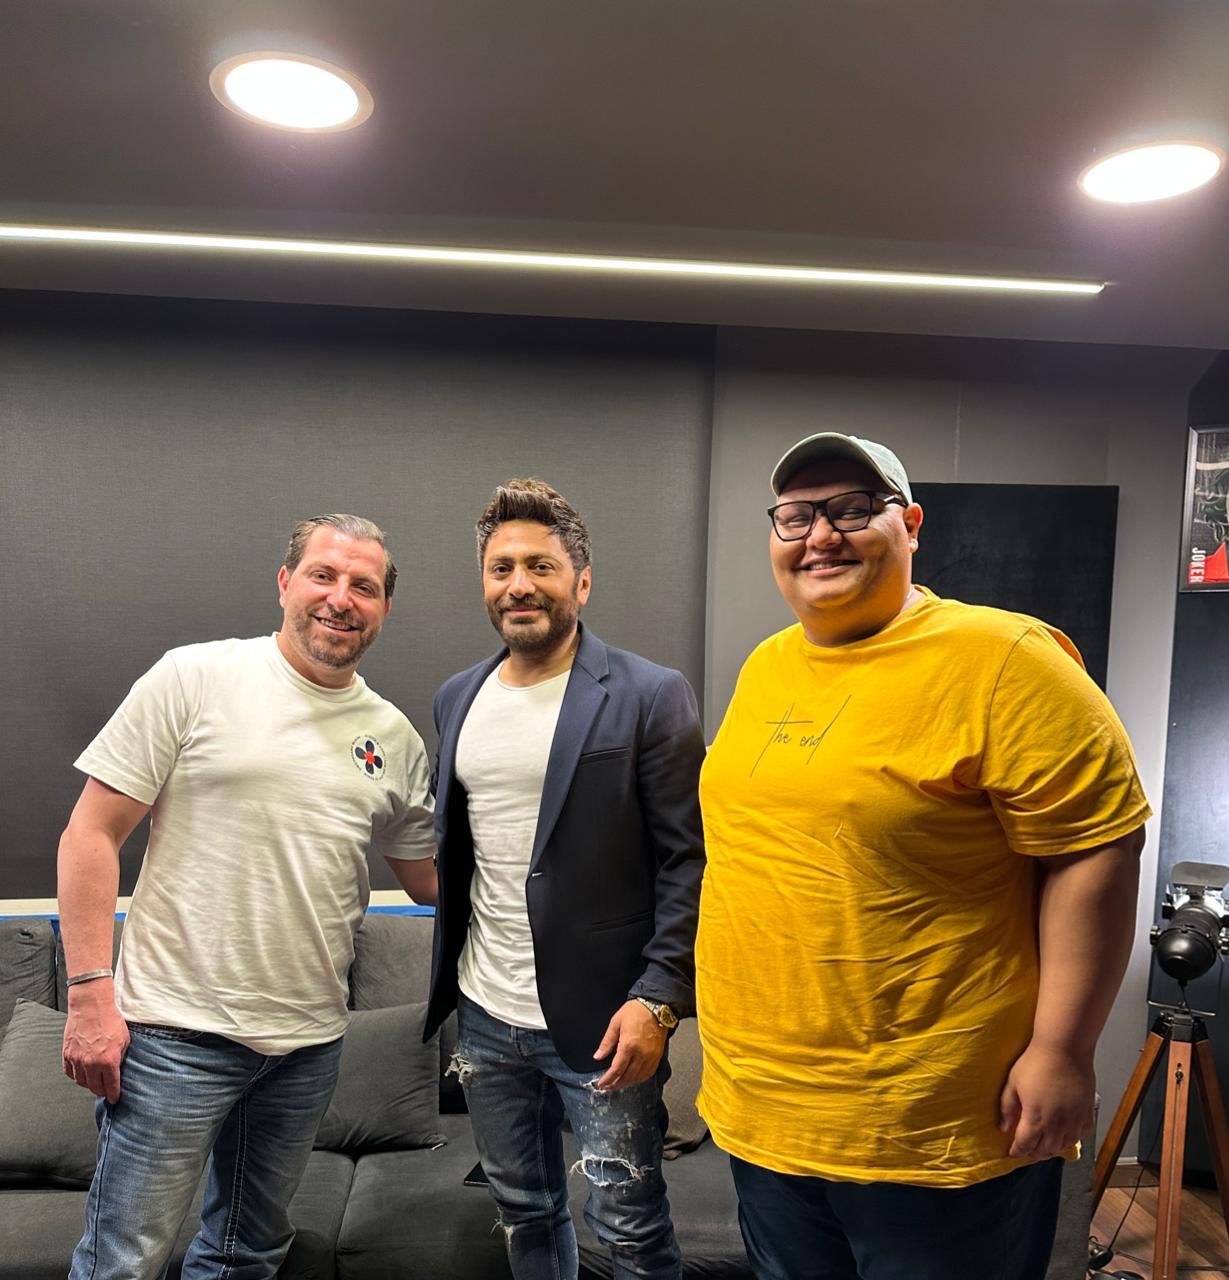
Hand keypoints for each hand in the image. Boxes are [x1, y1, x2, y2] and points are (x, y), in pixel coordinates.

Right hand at [63, 985, 128, 1103]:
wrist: (91, 1006)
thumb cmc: (110, 1020)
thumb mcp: (125, 1039)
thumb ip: (121, 1056)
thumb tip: (119, 1068)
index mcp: (108, 1061)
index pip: (111, 1086)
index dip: (113, 1095)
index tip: (114, 1099)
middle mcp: (91, 1064)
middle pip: (95, 1087)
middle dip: (101, 1091)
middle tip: (105, 1090)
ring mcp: (77, 1060)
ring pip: (82, 1082)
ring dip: (89, 1084)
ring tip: (94, 1082)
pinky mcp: (67, 1055)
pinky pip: (70, 1073)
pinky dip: (77, 1076)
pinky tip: (82, 1073)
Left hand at [592, 1000, 667, 1090]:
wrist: (656, 1006)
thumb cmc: (636, 1011)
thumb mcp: (616, 1023)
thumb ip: (607, 1042)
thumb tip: (598, 1056)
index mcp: (629, 1045)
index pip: (616, 1069)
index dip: (608, 1079)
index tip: (602, 1083)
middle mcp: (641, 1054)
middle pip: (627, 1077)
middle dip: (616, 1084)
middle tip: (608, 1086)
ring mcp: (651, 1056)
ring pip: (638, 1078)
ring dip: (627, 1083)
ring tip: (618, 1083)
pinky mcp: (657, 1056)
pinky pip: (648, 1073)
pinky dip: (639, 1079)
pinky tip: (633, 1078)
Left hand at [999, 1040, 1093, 1159]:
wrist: (1064, 1049)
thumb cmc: (1036, 1062)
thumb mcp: (1013, 1083)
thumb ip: (1007, 1108)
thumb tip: (1004, 1127)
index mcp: (1036, 1119)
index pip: (1025, 1145)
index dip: (1017, 1151)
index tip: (1012, 1153)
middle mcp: (1057, 1125)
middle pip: (1045, 1149)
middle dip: (1034, 1153)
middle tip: (1028, 1152)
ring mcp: (1074, 1120)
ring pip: (1064, 1145)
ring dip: (1053, 1149)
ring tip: (1045, 1148)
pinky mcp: (1086, 1112)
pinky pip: (1081, 1135)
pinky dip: (1072, 1140)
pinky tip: (1066, 1136)